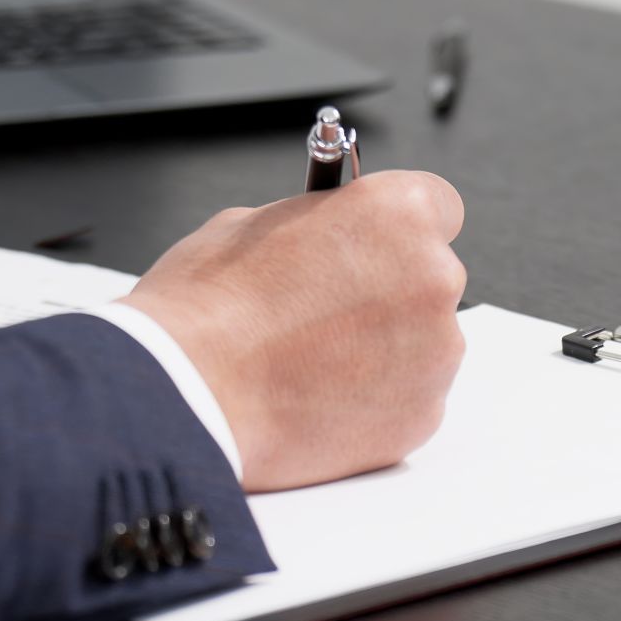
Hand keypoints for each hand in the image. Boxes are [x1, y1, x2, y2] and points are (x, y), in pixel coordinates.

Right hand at [120, 171, 467, 491]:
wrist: (182, 399)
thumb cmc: (205, 309)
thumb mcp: (251, 226)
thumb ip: (316, 225)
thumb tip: (327, 236)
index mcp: (400, 214)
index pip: (438, 206)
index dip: (401, 228)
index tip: (380, 243)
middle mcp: (435, 277)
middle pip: (430, 278)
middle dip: (390, 292)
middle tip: (328, 314)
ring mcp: (437, 352)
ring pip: (423, 344)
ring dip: (385, 350)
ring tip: (311, 364)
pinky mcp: (423, 415)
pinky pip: (409, 399)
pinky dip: (375, 402)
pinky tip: (318, 401)